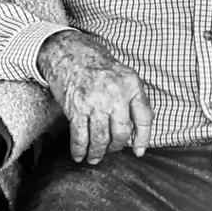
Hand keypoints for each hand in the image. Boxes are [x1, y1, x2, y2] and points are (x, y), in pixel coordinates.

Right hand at [37, 30, 151, 162]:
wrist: (67, 52)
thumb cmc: (96, 64)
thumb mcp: (123, 75)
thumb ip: (133, 98)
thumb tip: (136, 130)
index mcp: (131, 85)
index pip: (144, 118)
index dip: (143, 138)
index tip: (139, 151)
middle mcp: (115, 95)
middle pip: (122, 132)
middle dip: (116, 146)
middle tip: (111, 150)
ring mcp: (94, 102)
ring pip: (100, 138)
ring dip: (98, 152)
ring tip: (94, 158)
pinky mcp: (76, 108)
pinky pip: (80, 135)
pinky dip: (79, 149)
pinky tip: (79, 155)